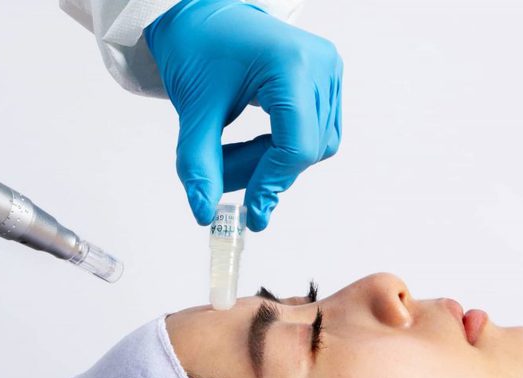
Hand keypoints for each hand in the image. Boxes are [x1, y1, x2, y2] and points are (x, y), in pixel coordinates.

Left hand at [145, 0, 342, 230]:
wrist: (204, 12)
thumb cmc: (198, 46)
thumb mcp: (194, 108)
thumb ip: (199, 163)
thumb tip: (204, 213)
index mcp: (290, 65)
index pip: (296, 145)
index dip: (271, 183)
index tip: (251, 211)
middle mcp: (319, 65)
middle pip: (308, 148)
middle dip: (266, 174)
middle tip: (225, 182)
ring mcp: (328, 70)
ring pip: (317, 144)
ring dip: (276, 163)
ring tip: (234, 160)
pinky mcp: (326, 77)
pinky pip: (319, 130)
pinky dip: (287, 148)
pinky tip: (256, 146)